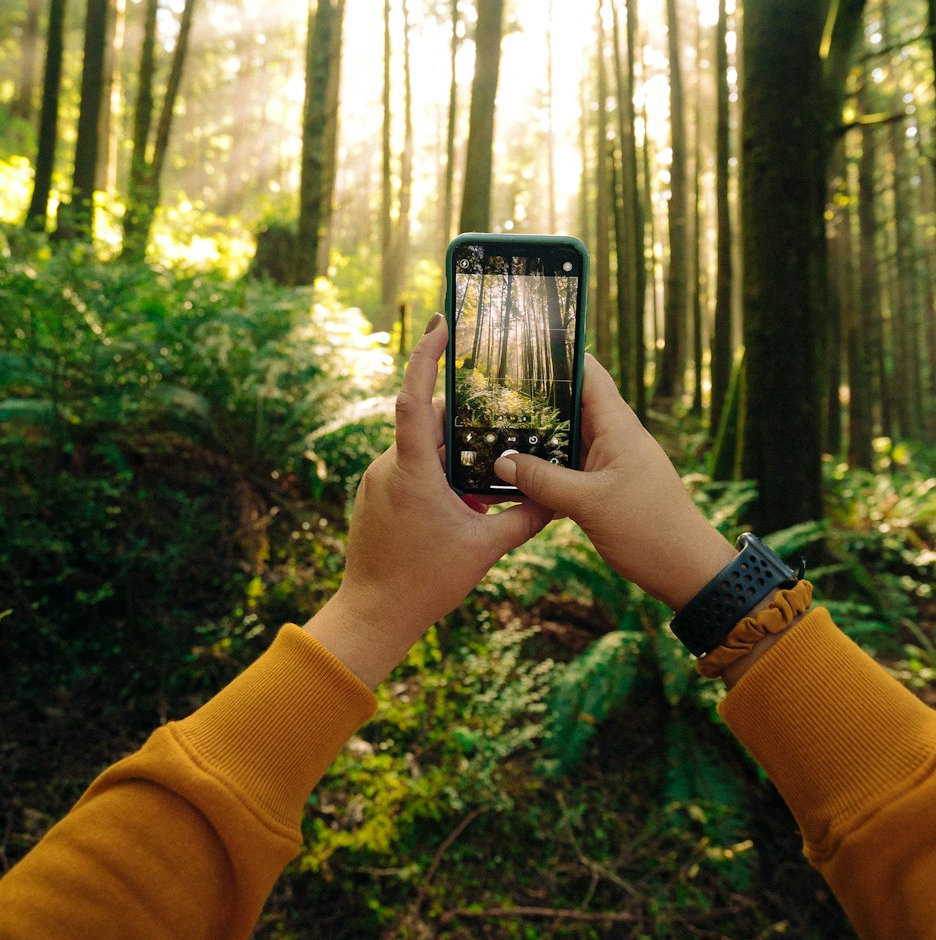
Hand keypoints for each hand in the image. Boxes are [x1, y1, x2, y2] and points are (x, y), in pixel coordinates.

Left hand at [303, 315, 551, 687]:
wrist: (373, 616)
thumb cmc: (424, 582)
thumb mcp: (485, 549)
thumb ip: (524, 518)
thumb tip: (559, 499)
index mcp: (412, 470)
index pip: (415, 398)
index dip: (426, 356)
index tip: (440, 323)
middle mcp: (388, 466)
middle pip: (429, 423)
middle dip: (465, 420)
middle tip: (501, 413)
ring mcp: (377, 480)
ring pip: (420, 448)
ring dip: (454, 454)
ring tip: (489, 468)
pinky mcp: (375, 496)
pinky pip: (410, 469)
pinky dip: (438, 472)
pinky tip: (464, 498)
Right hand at [492, 354, 733, 609]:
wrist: (688, 572)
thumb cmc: (650, 531)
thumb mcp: (589, 504)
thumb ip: (543, 480)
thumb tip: (501, 460)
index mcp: (619, 427)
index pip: (588, 374)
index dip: (559, 356)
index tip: (521, 348)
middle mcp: (615, 438)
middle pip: (571, 405)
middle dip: (535, 400)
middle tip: (490, 394)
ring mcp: (610, 462)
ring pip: (567, 439)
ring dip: (537, 438)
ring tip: (493, 430)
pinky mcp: (606, 487)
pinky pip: (570, 468)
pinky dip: (546, 469)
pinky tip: (516, 475)